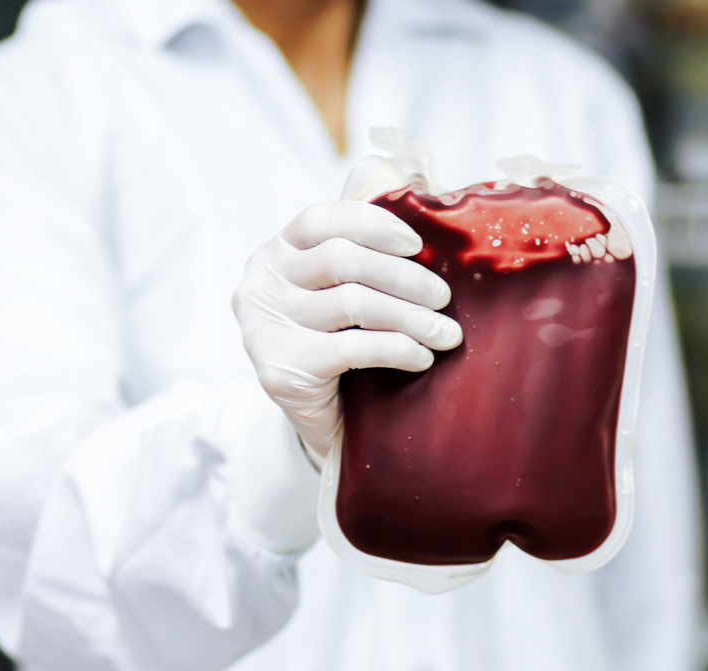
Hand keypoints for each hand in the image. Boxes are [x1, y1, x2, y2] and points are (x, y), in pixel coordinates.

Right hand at [233, 201, 462, 464]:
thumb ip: (365, 258)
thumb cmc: (341, 346)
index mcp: (275, 253)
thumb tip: (425, 214)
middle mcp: (261, 284)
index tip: (416, 245)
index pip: (320, 220)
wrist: (320, 420)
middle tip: (443, 298)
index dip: (372, 224)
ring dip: (411, 316)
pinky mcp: (281, 369)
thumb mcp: (343, 293)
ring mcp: (265, 327)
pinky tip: (422, 357)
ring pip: (353, 303)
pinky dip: (398, 349)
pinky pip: (353, 348)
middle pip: (342, 260)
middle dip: (404, 277)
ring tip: (446, 333)